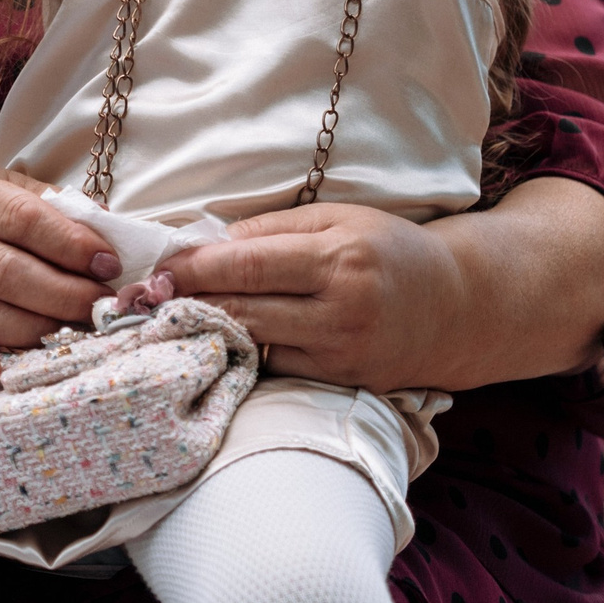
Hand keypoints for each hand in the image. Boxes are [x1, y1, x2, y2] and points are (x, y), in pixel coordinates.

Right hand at [0, 166, 120, 389]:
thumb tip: (109, 230)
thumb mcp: (9, 193)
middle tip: (99, 307)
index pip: (21, 218)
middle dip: (62, 292)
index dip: (70, 243)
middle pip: (3, 271)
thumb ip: (55, 207)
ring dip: (31, 329)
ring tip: (70, 335)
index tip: (109, 264)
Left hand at [163, 202, 464, 390]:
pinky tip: (231, 336)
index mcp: (340, 258)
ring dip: (212, 330)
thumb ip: (274, 230)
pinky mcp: (343, 382)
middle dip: (190, 302)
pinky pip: (279, 366)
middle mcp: (342, 311)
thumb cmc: (391, 252)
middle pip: (244, 309)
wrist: (456, 307)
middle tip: (147, 296)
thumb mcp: (338, 220)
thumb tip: (211, 244)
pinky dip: (252, 350)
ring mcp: (343, 353)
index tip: (159, 269)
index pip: (249, 265)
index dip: (196, 268)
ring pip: (255, 344)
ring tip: (177, 315)